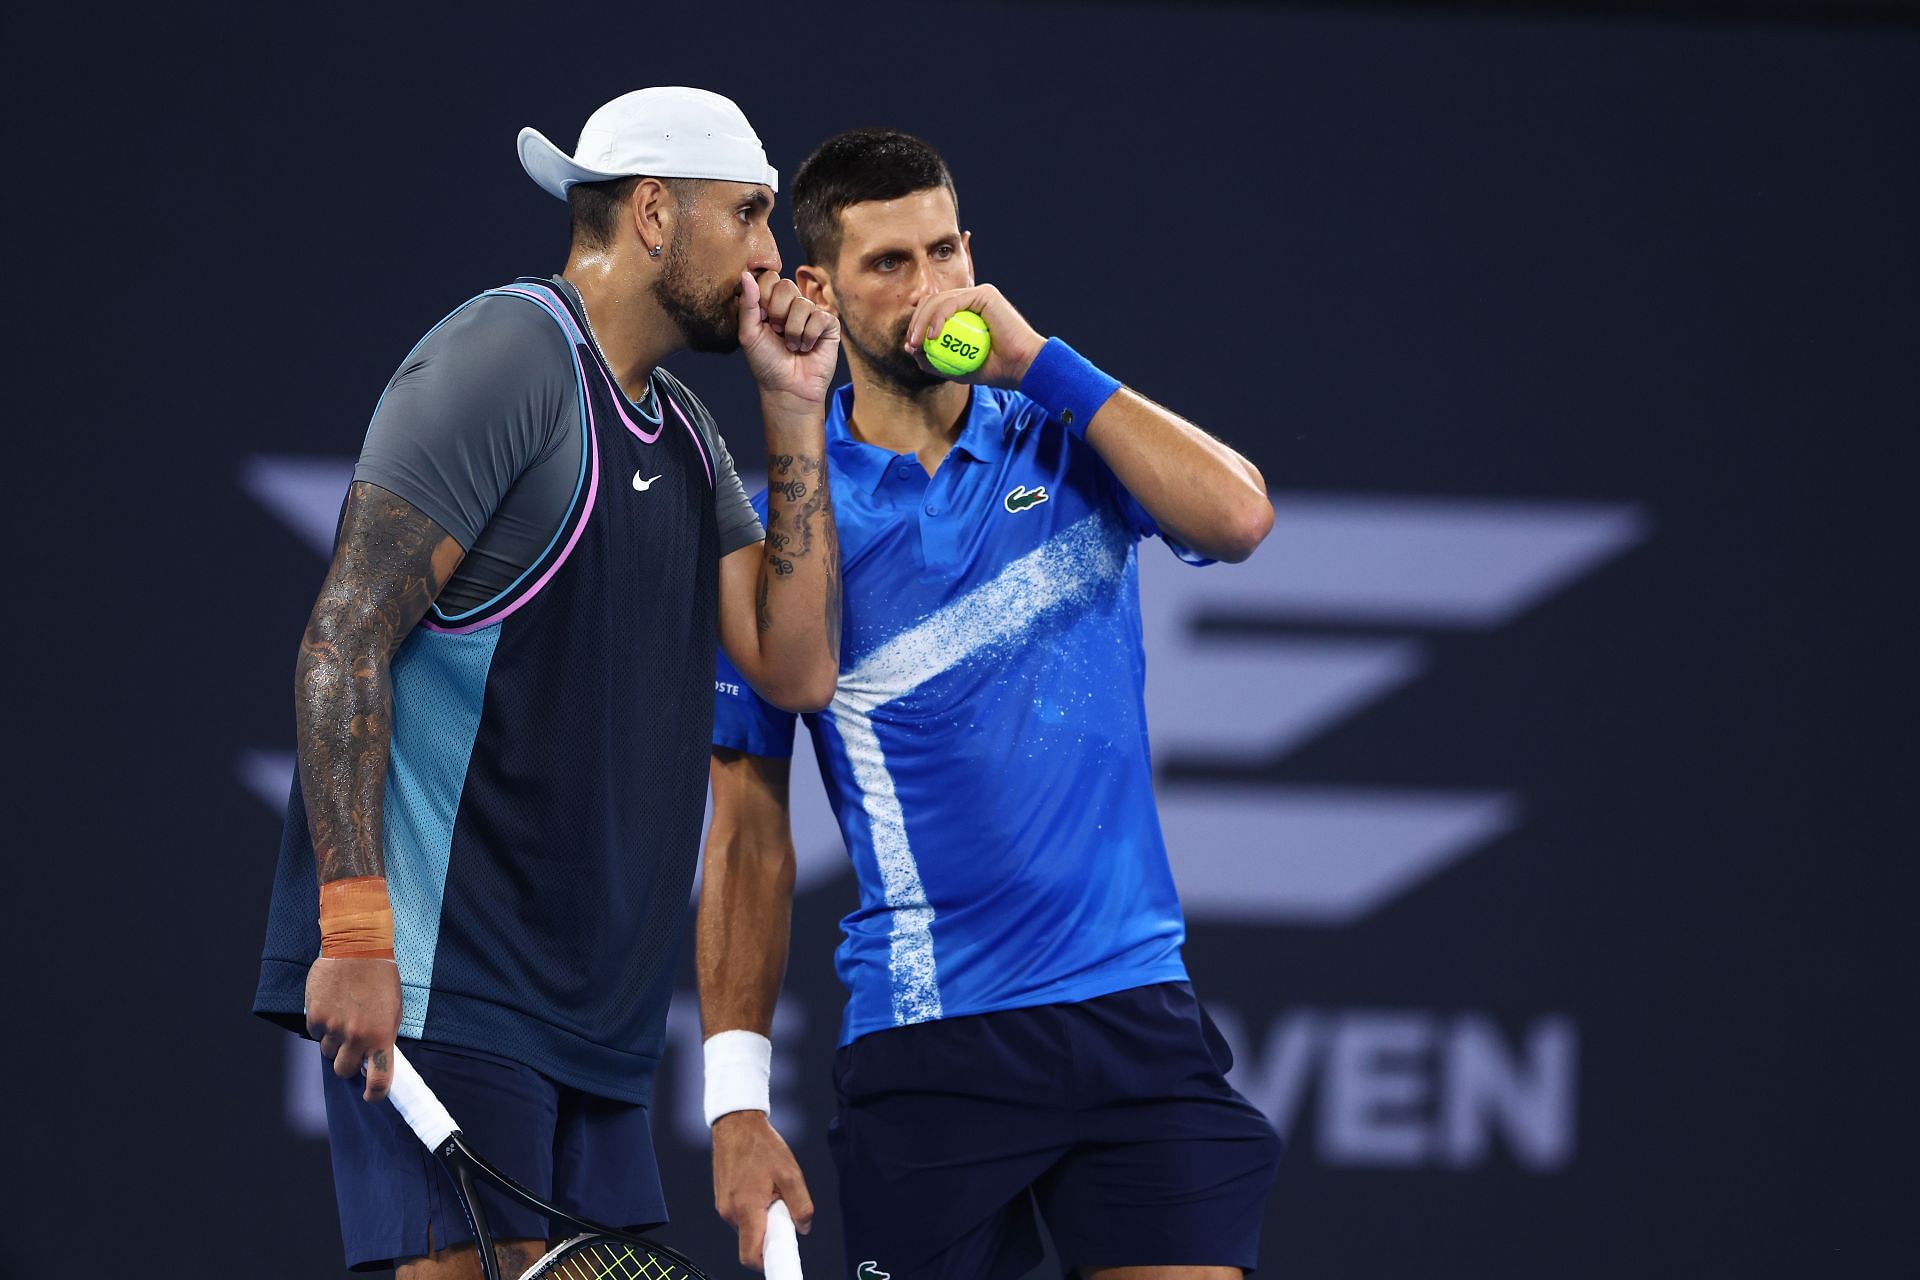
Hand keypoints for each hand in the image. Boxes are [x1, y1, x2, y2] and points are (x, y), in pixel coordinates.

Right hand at [305, 956, 401, 1101]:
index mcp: (381, 1036)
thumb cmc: (381, 979)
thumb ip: (382, 1037)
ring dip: (335, 1042)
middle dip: (348, 1063)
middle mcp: (356, 1036)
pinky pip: (316, 1034)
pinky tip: (332, 1006)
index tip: (372, 1096)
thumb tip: (372, 1061)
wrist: (358, 948)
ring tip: (345, 1016)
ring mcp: (333, 1027)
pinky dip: (322, 1026)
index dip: (375, 1094)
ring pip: (328, 1052)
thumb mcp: (393, 1010)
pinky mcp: (315, 1016)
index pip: (379, 1080)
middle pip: (344, 1071)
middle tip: (353, 1046)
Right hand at [712, 1110, 813, 1271]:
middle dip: (770, 1233)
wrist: (736, 1124)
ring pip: (748, 1227)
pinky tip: (759, 1185)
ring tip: (770, 1190)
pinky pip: (741, 1215)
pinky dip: (753, 1209)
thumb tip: (804, 1227)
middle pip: (752, 1241)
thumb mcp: (791, 1173)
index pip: (751, 1255)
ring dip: (762, 1218)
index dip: (769, 1263)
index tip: (782, 1262)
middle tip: (782, 1208)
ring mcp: (723, 1207)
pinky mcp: (722, 1200)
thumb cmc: (761, 1145)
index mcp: (747, 1209)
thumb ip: (801, 1204)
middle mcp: (730, 1212)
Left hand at [738, 269, 839, 408]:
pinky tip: (806, 348)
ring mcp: (812, 313)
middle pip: (786, 285)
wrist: (787, 389)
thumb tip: (745, 274)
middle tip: (777, 332)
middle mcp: (792, 304)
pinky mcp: (829, 324)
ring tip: (792, 346)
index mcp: (771, 302)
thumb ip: (747, 304)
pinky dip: (808, 337)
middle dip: (778, 314)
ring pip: (802, 304)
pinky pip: (819, 317)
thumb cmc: (766, 363)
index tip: (762, 320)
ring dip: (793, 331)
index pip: (768, 278)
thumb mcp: (749, 333)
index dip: (763, 298)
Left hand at [903, 283, 1045, 388]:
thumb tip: (911, 350)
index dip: (917, 327)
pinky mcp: (984, 294)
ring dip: (922, 321)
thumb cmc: (996, 371)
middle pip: (932, 302)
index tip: (911, 348)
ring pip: (939, 300)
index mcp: (964, 314)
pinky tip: (932, 335)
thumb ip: (935, 360)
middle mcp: (970, 300)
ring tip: (917, 342)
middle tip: (911, 345)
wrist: (1022, 367)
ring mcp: (977, 294)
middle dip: (915, 322)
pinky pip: (953, 302)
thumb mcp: (958, 370)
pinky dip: (939, 317)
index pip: (932, 313)